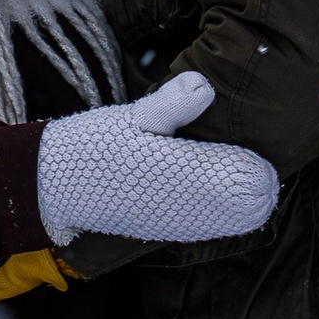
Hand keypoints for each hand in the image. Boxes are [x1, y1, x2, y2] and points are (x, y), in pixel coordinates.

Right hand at [36, 71, 280, 247]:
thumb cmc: (96, 146)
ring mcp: (182, 225)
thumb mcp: (133, 116)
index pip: (253, 179)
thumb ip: (171, 104)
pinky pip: (216, 228)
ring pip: (240, 220)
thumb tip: (205, 85)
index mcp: (186, 174)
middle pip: (255, 204)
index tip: (259, 140)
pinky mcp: (170, 233)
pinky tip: (221, 190)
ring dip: (249, 198)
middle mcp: (190, 208)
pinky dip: (228, 212)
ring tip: (244, 171)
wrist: (57, 188)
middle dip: (262, 181)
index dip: (262, 162)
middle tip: (258, 156)